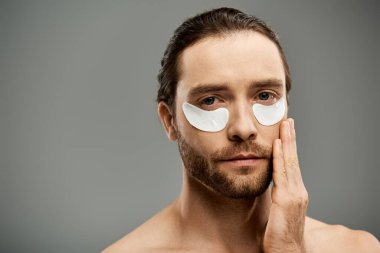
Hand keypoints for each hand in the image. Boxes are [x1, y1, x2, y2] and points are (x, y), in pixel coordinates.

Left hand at [262, 118, 307, 252]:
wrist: (287, 252)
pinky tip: (276, 144)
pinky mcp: (286, 200)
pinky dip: (279, 157)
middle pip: (293, 159)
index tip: (286, 132)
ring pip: (289, 162)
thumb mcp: (278, 210)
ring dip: (286, 141)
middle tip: (287, 120)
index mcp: (295, 192)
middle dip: (290, 138)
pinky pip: (281, 173)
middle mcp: (298, 191)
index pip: (291, 164)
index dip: (289, 147)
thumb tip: (269, 186)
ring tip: (285, 125)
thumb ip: (276, 196)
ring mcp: (294, 194)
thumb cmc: (280, 235)